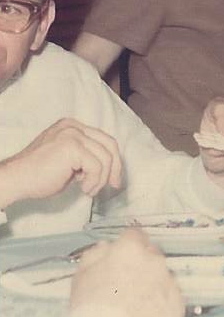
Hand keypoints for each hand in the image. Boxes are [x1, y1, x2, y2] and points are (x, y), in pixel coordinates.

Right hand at [0, 118, 122, 202]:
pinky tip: (82, 188)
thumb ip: (86, 156)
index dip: (114, 160)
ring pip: (105, 158)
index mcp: (72, 126)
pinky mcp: (72, 146)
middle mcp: (73, 126)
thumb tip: (111, 167)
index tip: (114, 179)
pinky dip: (94, 181)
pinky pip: (97, 167)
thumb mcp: (68, 160)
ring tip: (88, 189)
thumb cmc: (39, 175)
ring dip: (100, 179)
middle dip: (115, 168)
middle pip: (110, 145)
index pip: (105, 140)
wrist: (16, 179)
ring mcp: (72, 134)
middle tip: (113, 186)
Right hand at [70, 230, 183, 316]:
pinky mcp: (177, 303)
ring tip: (133, 304)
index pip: (135, 235)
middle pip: (151, 255)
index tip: (126, 252)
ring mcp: (168, 282)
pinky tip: (144, 314)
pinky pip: (171, 297)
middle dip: (140, 265)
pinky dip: (161, 302)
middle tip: (125, 283)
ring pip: (162, 276)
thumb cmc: (92, 311)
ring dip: (152, 284)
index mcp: (130, 250)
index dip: (128, 244)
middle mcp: (154, 262)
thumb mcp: (81, 276)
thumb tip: (106, 248)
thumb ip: (96, 255)